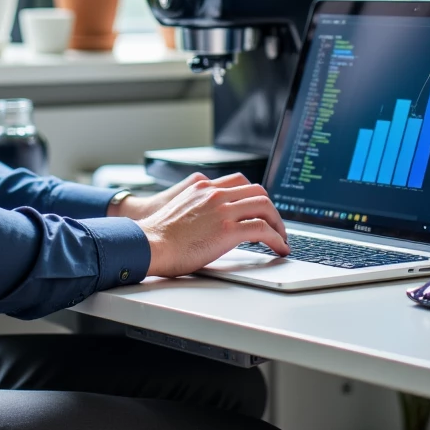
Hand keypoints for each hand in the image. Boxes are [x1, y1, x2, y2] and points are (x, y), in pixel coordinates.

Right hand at [115, 171, 288, 277]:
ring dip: (278, 223)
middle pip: (257, 191)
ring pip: (265, 206)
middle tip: (274, 225)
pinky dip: (277, 238)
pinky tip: (279, 248)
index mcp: (202, 186)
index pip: (239, 181)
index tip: (259, 209)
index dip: (254, 196)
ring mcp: (222, 209)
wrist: (148, 244)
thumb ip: (197, 207)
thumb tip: (208, 222)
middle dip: (270, 208)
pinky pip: (263, 229)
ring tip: (280, 238)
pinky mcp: (228, 229)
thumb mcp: (178, 209)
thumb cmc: (158, 235)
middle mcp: (214, 193)